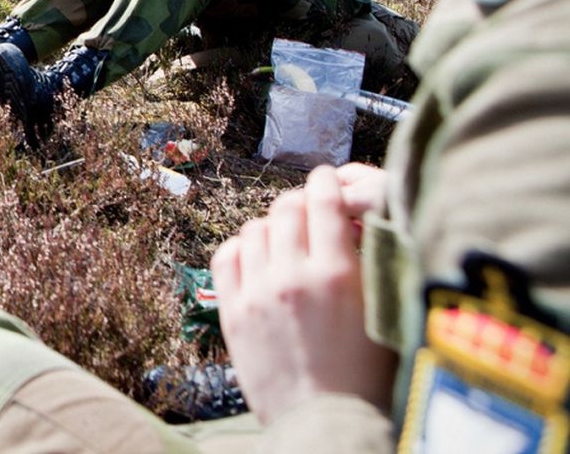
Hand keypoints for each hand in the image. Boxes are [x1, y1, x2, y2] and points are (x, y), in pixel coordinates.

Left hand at [211, 165, 395, 425]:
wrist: (327, 427)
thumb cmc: (367, 375)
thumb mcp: (382, 310)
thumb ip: (368, 259)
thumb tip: (355, 218)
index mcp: (336, 274)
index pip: (322, 197)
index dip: (325, 181)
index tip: (327, 180)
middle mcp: (293, 277)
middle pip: (287, 207)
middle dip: (300, 201)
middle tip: (308, 211)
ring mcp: (258, 294)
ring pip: (256, 228)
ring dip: (273, 226)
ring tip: (285, 239)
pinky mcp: (233, 314)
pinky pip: (227, 255)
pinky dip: (242, 247)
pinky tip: (258, 258)